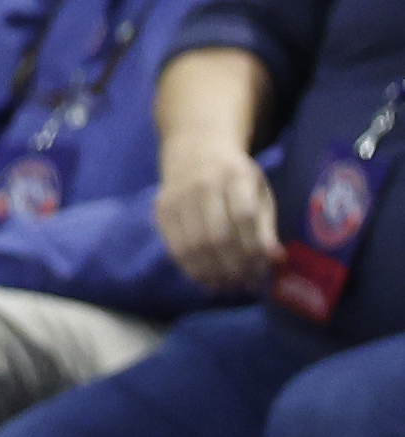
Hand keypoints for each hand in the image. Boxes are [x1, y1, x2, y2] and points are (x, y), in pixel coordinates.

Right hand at [160, 141, 282, 292]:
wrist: (195, 148)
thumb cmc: (235, 175)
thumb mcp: (259, 190)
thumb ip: (267, 224)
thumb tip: (275, 259)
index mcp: (235, 175)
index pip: (244, 217)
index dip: (253, 248)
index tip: (262, 272)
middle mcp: (203, 184)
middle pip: (217, 235)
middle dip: (232, 266)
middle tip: (244, 286)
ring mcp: (178, 196)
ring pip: (193, 244)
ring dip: (211, 272)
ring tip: (226, 288)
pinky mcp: (162, 209)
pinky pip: (174, 245)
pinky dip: (189, 267)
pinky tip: (204, 279)